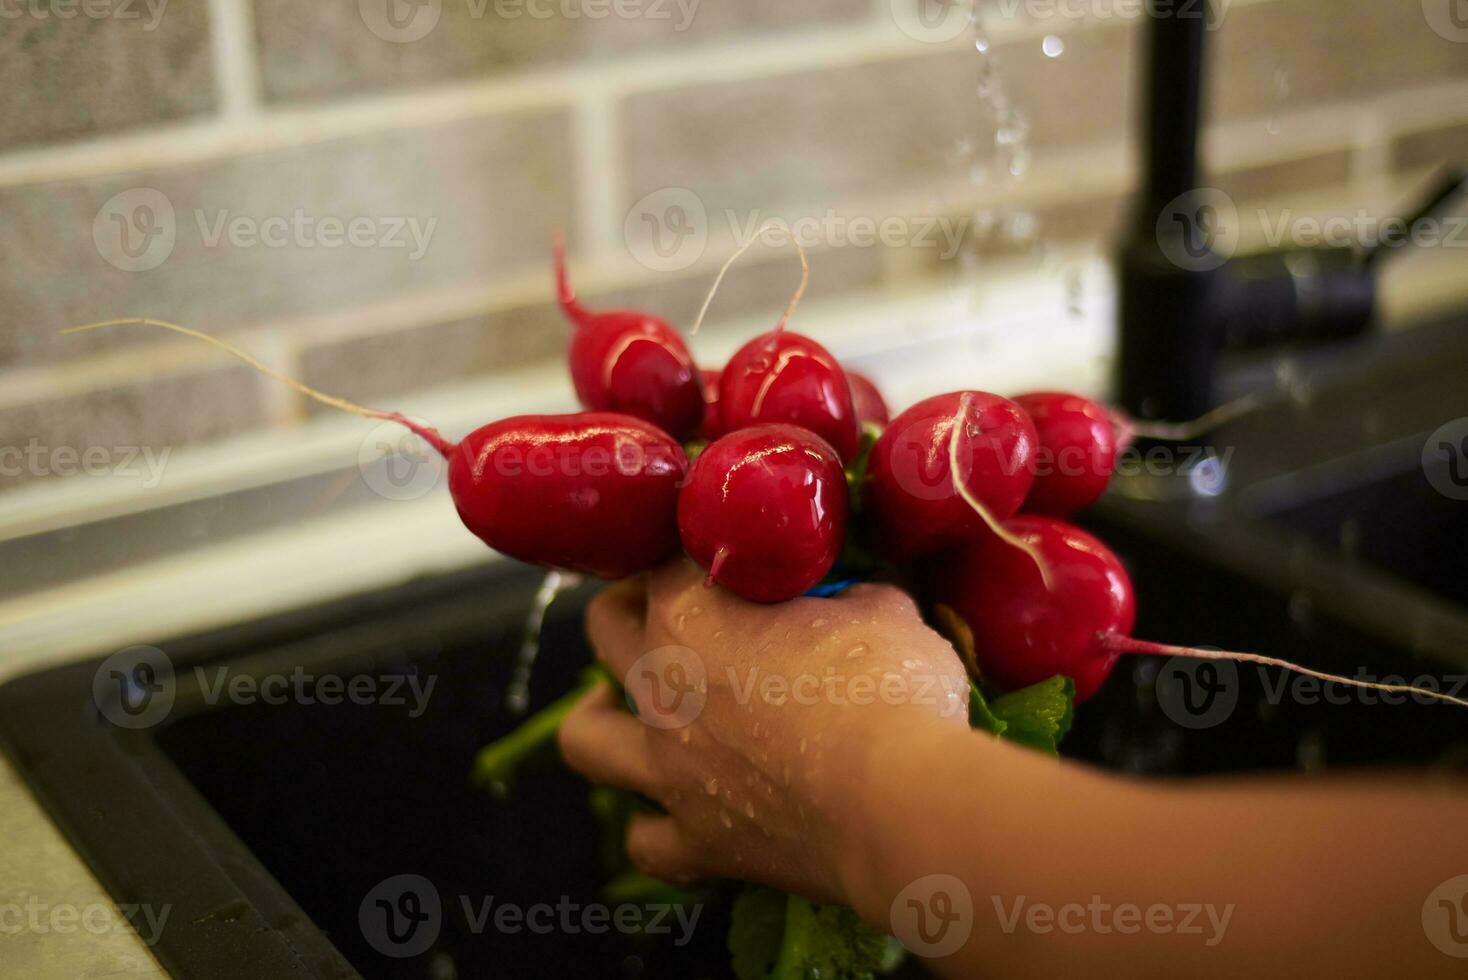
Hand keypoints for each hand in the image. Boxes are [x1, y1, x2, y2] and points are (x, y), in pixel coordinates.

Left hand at [558, 558, 968, 904]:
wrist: (897, 803)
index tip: (728, 551)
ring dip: (598, 717)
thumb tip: (853, 596)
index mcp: (691, 614)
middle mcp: (661, 687)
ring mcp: (670, 769)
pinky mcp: (700, 842)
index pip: (670, 557)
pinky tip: (672, 812)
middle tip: (663, 606)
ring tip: (615, 707)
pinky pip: (646, 841)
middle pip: (606, 627)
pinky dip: (653, 825)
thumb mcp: (882, 609)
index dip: (698, 549)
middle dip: (628, 607)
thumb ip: (851, 596)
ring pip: (587, 738)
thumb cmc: (888, 688)